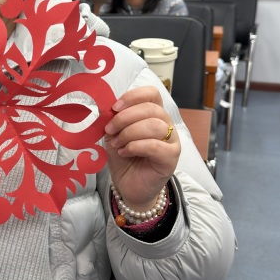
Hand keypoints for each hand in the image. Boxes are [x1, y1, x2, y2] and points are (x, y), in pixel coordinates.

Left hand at [103, 86, 180, 210]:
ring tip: (118, 144)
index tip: (115, 107)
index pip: (152, 94)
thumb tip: (108, 109)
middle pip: (151, 109)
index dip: (133, 96)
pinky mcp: (171, 158)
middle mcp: (166, 125)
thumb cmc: (124, 158)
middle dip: (125, 117)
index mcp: (153, 114)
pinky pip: (156, 145)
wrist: (128, 186)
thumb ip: (113, 120)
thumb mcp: (114, 135)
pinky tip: (125, 152)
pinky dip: (136, 147)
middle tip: (110, 130)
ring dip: (130, 133)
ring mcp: (171, 141)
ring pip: (155, 125)